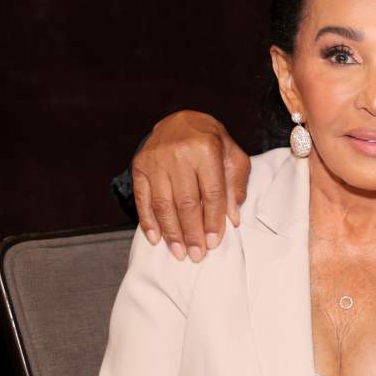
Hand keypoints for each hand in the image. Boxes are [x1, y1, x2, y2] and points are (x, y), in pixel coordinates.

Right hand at [131, 110, 249, 261]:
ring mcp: (156, 159)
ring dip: (172, 233)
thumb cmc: (211, 142)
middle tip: (196, 255)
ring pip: (164, 204)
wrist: (181, 121)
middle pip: (186, 202)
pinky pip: (143, 198)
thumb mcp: (233, 157)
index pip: (212, 193)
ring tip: (179, 252)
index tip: (214, 243)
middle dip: (192, 233)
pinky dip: (148, 221)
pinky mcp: (140, 165)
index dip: (213, 221)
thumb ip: (235, 186)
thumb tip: (232, 219)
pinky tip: (156, 239)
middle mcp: (179, 153)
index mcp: (206, 149)